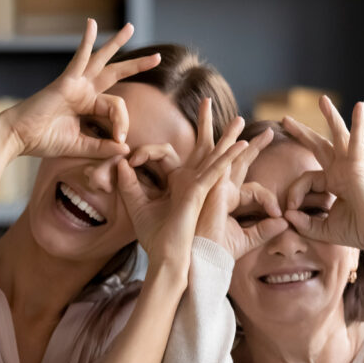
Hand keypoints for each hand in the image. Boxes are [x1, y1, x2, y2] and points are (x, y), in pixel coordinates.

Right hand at [0, 20, 159, 158]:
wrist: (19, 137)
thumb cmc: (44, 140)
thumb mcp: (80, 147)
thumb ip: (102, 147)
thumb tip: (126, 148)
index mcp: (87, 106)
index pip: (116, 108)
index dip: (123, 123)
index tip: (120, 140)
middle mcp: (84, 91)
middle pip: (115, 74)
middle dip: (137, 65)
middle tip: (157, 57)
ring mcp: (75, 84)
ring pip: (102, 61)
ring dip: (117, 44)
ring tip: (131, 28)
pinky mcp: (66, 82)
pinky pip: (79, 58)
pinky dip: (86, 41)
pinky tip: (91, 24)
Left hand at [117, 99, 248, 274]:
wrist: (166, 260)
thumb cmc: (154, 240)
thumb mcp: (136, 207)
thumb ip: (128, 184)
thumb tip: (121, 163)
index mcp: (176, 185)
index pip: (162, 156)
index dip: (142, 154)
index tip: (127, 163)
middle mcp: (190, 183)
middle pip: (201, 150)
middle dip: (206, 126)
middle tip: (206, 102)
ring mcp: (198, 187)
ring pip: (214, 157)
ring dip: (226, 138)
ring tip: (239, 120)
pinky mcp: (202, 193)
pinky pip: (216, 171)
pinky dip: (227, 158)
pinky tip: (242, 146)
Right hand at [195, 128, 288, 259]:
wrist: (199, 263)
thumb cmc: (216, 254)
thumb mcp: (246, 240)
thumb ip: (265, 230)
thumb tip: (285, 223)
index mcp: (225, 200)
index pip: (252, 187)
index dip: (269, 198)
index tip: (279, 214)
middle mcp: (216, 190)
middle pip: (233, 160)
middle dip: (246, 143)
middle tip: (261, 129)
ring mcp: (208, 188)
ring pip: (221, 156)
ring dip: (230, 136)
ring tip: (239, 119)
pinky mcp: (204, 191)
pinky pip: (219, 169)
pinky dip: (230, 156)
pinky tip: (242, 144)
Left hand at [281, 98, 363, 248]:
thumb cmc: (355, 232)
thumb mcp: (321, 229)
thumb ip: (303, 223)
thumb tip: (286, 215)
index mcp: (333, 183)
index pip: (305, 179)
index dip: (293, 193)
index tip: (288, 210)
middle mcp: (341, 171)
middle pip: (319, 146)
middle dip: (302, 132)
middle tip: (285, 119)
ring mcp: (350, 167)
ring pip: (337, 137)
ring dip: (330, 117)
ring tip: (322, 99)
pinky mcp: (358, 167)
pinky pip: (357, 142)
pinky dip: (358, 125)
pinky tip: (359, 106)